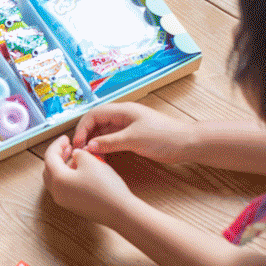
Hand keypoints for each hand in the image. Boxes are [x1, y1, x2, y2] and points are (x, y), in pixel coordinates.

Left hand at [42, 134, 136, 226]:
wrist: (119, 211)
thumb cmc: (105, 187)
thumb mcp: (91, 161)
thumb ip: (79, 154)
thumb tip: (75, 155)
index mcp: (58, 180)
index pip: (49, 157)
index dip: (57, 145)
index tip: (65, 138)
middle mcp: (57, 192)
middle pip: (50, 169)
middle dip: (58, 156)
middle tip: (68, 146)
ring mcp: (65, 201)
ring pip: (57, 179)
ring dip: (64, 166)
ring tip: (77, 156)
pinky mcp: (74, 205)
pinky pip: (66, 187)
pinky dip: (70, 176)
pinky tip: (82, 170)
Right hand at [72, 102, 191, 163]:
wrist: (187, 143)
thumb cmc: (164, 137)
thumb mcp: (133, 140)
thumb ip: (109, 142)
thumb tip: (89, 146)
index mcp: (122, 110)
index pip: (93, 114)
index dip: (82, 128)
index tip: (78, 144)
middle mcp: (123, 116)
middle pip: (96, 121)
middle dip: (85, 134)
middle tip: (80, 151)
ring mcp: (127, 126)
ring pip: (103, 131)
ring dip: (94, 141)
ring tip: (88, 155)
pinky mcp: (132, 136)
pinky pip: (111, 139)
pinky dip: (103, 146)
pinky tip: (101, 156)